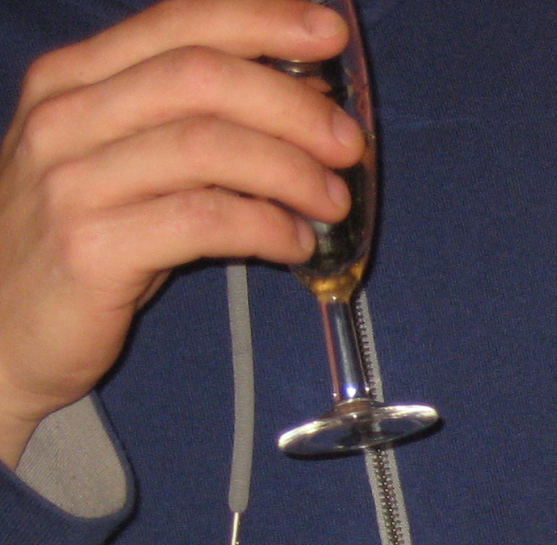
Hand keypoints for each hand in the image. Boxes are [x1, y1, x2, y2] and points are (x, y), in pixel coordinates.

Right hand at [0, 0, 362, 466]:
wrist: (2, 329)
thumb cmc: (85, 240)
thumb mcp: (124, 162)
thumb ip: (190, 122)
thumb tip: (304, 99)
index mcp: (73, 79)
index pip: (176, 24)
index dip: (260, 21)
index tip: (328, 32)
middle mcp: (65, 118)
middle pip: (200, 79)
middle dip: (292, 104)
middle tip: (349, 142)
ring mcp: (72, 182)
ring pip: (206, 147)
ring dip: (290, 170)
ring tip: (334, 201)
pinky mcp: (93, 249)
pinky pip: (202, 221)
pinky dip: (266, 227)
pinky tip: (297, 244)